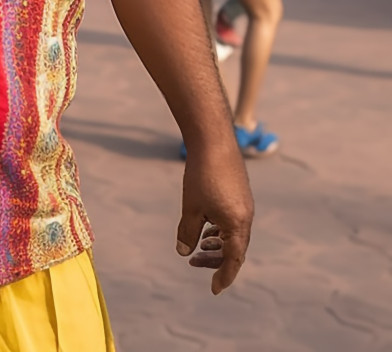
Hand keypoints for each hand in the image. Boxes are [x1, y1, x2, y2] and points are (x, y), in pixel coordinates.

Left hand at [177, 142, 253, 293]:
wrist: (213, 141)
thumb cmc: (201, 175)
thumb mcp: (191, 207)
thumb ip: (188, 232)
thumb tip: (183, 252)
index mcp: (237, 224)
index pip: (233, 260)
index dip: (224, 276)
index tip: (214, 290)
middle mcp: (246, 217)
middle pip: (234, 249)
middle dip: (216, 260)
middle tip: (194, 264)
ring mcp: (244, 205)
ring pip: (233, 234)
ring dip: (217, 244)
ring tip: (199, 247)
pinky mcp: (240, 194)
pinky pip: (233, 221)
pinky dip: (220, 229)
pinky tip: (206, 228)